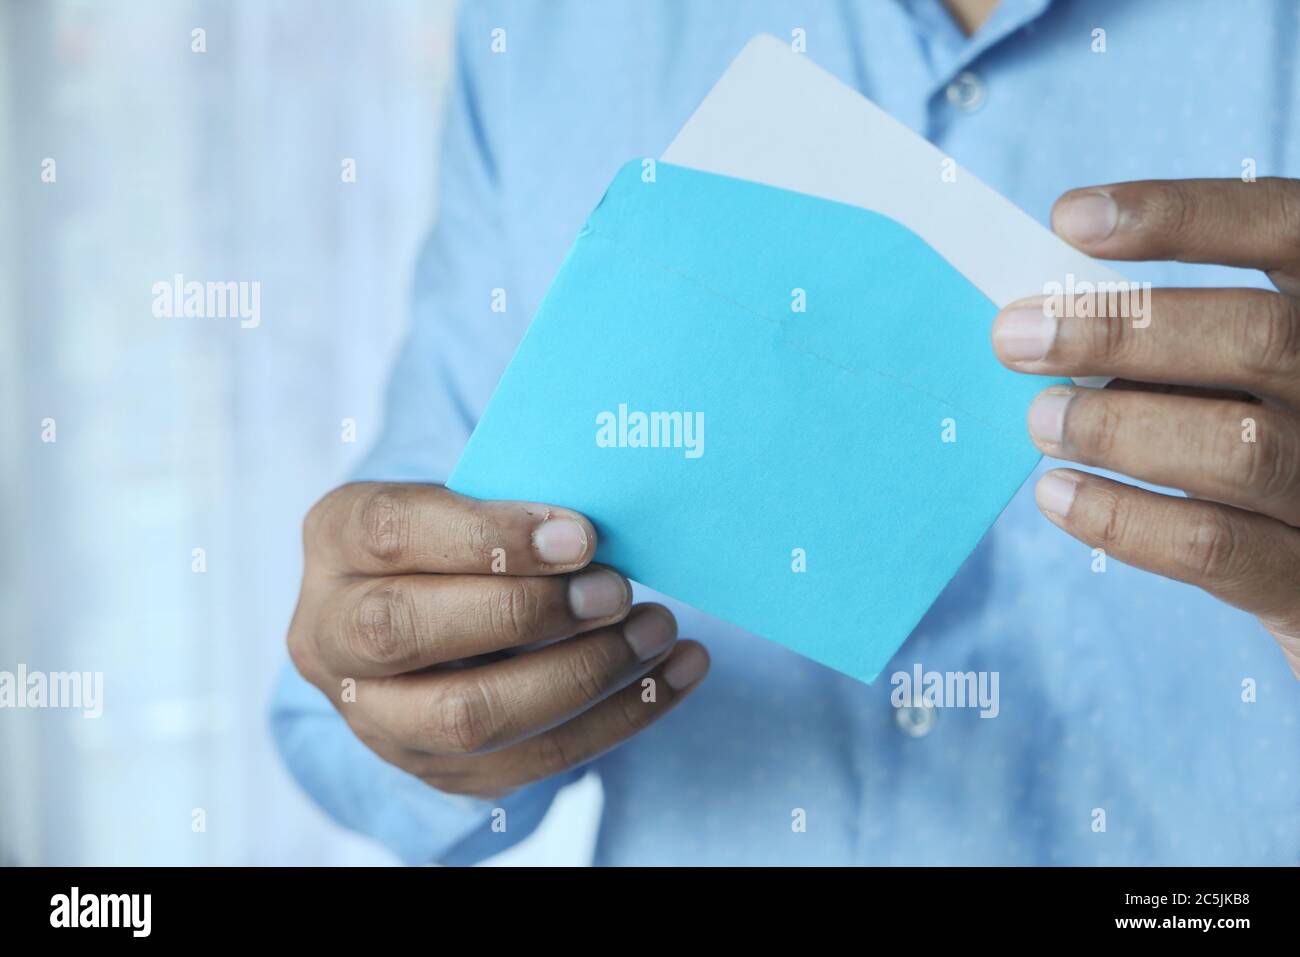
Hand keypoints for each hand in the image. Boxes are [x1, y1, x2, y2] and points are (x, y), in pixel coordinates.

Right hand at [287, 482, 708, 797]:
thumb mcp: (462, 495)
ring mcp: (377, 716)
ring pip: (469, 716)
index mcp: (336, 540)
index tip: (582, 535)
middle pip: (406, 632)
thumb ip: (509, 503)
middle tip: (613, 590)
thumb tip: (597, 530)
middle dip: (525, 612)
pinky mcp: (436, 769)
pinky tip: (672, 675)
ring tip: (655, 629)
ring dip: (582, 674)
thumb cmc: (458, 534)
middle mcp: (331, 636)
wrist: (424, 607)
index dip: (490, 537)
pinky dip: (617, 718)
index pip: (395, 534)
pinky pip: (530, 761)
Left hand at [993, 177, 1299, 678]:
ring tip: (1041, 419)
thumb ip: (1187, 336)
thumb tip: (1053, 319)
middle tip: (1016, 337)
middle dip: (1123, 330)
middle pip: (1259, 336)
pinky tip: (1056, 493)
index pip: (1286, 227)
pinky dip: (1121, 518)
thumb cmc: (1264, 437)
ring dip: (1117, 426)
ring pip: (1239, 448)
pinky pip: (1214, 546)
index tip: (1070, 218)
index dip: (1182, 215)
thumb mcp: (1246, 368)